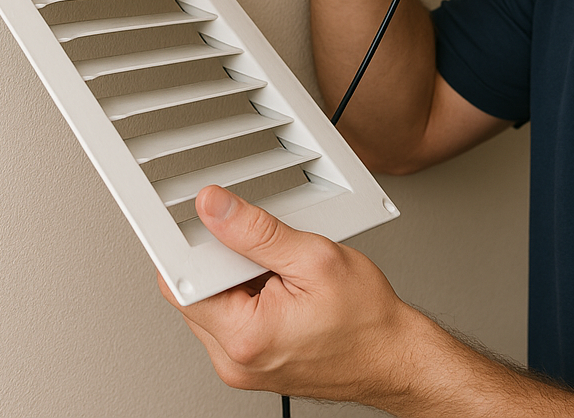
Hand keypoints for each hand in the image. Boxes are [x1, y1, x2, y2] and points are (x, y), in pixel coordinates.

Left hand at [158, 186, 415, 402]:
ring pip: (213, 303)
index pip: (182, 281)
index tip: (210, 220)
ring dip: (237, 278)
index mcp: (244, 335)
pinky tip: (281, 288)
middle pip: (195, 291)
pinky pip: (230, 319)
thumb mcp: (314, 257)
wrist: (391, 355)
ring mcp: (240, 364)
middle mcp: (233, 359)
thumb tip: (215, 207)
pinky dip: (249, 295)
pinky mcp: (249, 363)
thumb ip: (257, 230)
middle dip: (223, 259)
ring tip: (281, 273)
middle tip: (267, 250)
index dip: (195, 243)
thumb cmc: (365, 317)